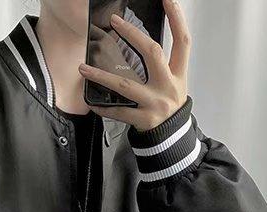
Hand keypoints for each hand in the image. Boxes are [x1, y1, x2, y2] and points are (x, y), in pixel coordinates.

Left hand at [78, 0, 189, 132]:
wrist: (171, 137)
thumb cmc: (170, 106)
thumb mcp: (175, 82)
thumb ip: (162, 64)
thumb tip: (142, 41)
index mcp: (178, 74)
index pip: (182, 40)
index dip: (176, 18)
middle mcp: (168, 86)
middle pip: (152, 53)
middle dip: (133, 35)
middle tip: (115, 21)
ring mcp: (154, 103)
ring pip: (125, 86)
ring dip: (101, 76)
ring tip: (84, 68)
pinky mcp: (143, 120)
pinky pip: (119, 111)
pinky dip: (104, 108)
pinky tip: (91, 103)